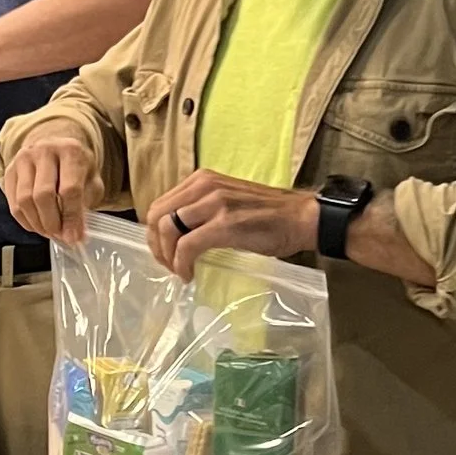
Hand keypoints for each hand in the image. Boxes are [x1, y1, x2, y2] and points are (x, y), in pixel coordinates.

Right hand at [2, 127, 100, 243]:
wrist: (54, 146)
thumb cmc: (75, 166)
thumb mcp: (91, 180)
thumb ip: (86, 204)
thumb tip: (76, 233)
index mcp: (70, 151)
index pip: (69, 189)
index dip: (71, 217)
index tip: (73, 236)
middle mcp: (44, 151)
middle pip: (43, 195)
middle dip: (52, 222)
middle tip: (60, 235)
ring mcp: (24, 159)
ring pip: (25, 200)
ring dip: (38, 224)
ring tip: (49, 231)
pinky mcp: (10, 171)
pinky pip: (14, 204)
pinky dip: (25, 221)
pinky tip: (37, 224)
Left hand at [145, 169, 318, 280]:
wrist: (300, 218)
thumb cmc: (267, 214)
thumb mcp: (225, 200)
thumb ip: (200, 209)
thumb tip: (174, 233)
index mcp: (201, 179)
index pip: (159, 205)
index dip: (155, 233)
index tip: (165, 252)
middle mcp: (204, 186)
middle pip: (156, 216)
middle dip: (156, 245)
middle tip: (168, 265)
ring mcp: (214, 203)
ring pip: (167, 229)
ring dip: (167, 257)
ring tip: (179, 270)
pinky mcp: (224, 224)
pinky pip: (187, 246)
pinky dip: (181, 264)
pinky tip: (189, 274)